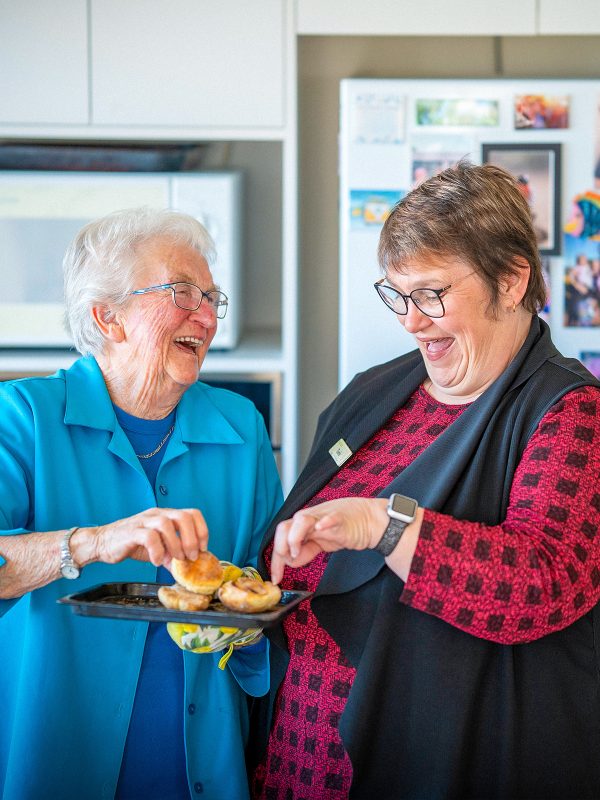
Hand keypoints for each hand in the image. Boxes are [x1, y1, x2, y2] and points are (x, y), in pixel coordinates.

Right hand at [86, 507, 208, 567]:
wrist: (103, 543)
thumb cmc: (133, 544)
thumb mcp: (159, 549)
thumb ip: (174, 556)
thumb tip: (191, 570)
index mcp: (167, 515)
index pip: (192, 513)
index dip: (202, 530)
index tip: (202, 549)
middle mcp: (157, 514)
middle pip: (183, 516)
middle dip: (191, 538)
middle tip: (191, 557)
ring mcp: (144, 521)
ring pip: (166, 523)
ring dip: (175, 544)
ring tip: (174, 559)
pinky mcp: (131, 531)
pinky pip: (148, 536)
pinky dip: (157, 550)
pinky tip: (156, 561)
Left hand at [270, 497, 386, 583]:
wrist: (368, 520)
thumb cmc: (343, 529)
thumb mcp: (320, 544)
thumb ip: (305, 552)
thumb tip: (291, 561)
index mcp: (302, 525)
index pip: (280, 539)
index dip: (275, 560)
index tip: (276, 578)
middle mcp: (308, 519)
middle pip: (284, 527)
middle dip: (281, 547)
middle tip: (288, 561)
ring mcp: (323, 517)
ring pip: (301, 520)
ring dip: (294, 537)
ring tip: (296, 551)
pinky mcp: (340, 518)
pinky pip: (330, 518)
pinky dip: (324, 522)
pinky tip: (320, 527)